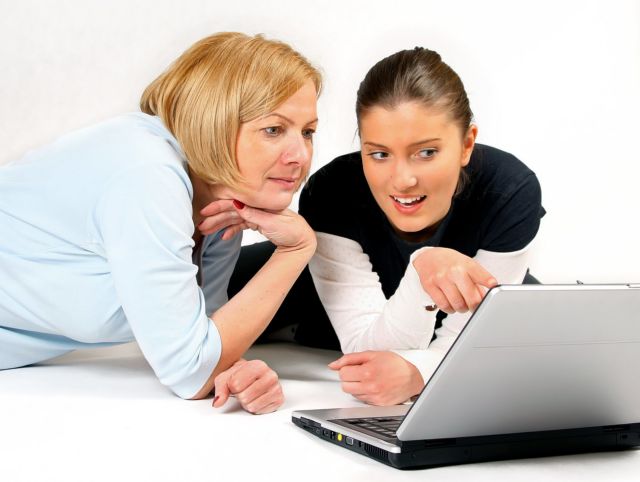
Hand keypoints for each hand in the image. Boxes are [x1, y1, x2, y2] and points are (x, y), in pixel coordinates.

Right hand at [199, 200, 314, 251]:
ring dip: (220, 224)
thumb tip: (236, 204)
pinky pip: (241, 225)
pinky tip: (224, 236)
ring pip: (233, 218)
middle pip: (231, 210)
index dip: (218, 207)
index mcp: (260, 203)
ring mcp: (257, 214)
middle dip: (215, 218)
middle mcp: (257, 207)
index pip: (234, 202)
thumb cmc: (293, 230)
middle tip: (201, 226)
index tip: (205, 213)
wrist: (303, 240)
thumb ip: (254, 215)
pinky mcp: (258, 222)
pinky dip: (232, 230)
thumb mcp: (273, 223)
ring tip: (207, 231)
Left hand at [212, 359, 283, 413]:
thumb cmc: (241, 376)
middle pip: (244, 396)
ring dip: (247, 403)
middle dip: (240, 396)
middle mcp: (270, 375)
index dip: (232, 387)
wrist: (253, 378)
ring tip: (250, 394)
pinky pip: (259, 411)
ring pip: (251, 405)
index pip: (236, 384)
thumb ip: (220, 388)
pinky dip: (255, 408)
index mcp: (258, 365)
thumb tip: (218, 401)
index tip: (235, 383)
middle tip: (244, 390)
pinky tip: (257, 399)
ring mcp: (276, 388)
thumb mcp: (226, 377)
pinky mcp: (279, 400)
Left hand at [328, 351, 423, 405]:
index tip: (353, 367)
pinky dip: (364, 393)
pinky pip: (361, 400)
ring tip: (368, 379)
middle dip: (349, 378)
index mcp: (367, 372)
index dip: (346, 368)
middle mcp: (370, 386)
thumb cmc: (394, 364)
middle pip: (344, 385)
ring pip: (352, 393)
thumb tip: (333, 365)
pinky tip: (373, 386)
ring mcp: (373, 397)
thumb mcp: (372, 354)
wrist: (411, 379)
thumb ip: (350, 359)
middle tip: (359, 373)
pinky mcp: (377, 404)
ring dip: (356, 386)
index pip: (342, 373)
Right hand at [413, 247, 496, 313]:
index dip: (489, 283)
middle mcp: (454, 271)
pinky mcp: (429, 286)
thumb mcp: (467, 265)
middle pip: (471, 298)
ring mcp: (441, 278)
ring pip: (458, 304)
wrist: (428, 257)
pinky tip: (451, 304)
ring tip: (462, 305)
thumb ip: (478, 281)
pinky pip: (444, 306)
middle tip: (475, 307)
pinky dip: (450, 309)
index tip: (493, 288)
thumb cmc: (451, 263)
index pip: (482, 276)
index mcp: (466, 264)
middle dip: (476, 306)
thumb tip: (485, 299)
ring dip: (462, 309)